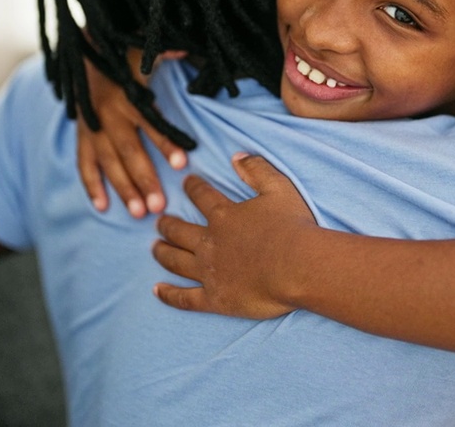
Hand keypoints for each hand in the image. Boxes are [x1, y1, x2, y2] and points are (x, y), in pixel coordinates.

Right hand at [77, 49, 187, 215]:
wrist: (86, 52)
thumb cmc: (125, 55)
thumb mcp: (144, 49)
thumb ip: (165, 51)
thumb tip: (184, 48)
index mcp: (127, 95)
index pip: (151, 123)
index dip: (166, 142)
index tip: (182, 164)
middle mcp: (108, 114)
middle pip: (129, 152)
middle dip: (145, 179)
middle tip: (160, 206)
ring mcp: (92, 128)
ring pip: (108, 164)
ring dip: (123, 189)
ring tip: (140, 213)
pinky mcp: (82, 136)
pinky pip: (84, 164)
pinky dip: (92, 185)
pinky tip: (102, 206)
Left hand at [152, 154, 317, 318]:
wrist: (299, 267)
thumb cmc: (292, 227)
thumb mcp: (279, 188)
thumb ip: (257, 170)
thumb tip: (237, 156)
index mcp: (224, 216)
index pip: (201, 196)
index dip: (192, 187)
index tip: (186, 182)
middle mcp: (210, 243)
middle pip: (180, 231)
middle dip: (167, 224)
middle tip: (159, 221)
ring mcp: (209, 272)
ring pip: (176, 261)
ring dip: (163, 253)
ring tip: (155, 249)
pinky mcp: (215, 298)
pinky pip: (184, 298)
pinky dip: (169, 294)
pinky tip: (157, 290)